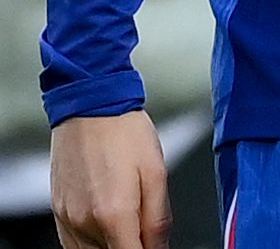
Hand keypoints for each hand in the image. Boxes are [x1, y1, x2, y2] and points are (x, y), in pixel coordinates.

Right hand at [52, 110, 169, 248]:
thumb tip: (161, 248)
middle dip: (131, 246)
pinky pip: (73, 243)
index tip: (156, 245)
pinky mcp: (57, 212)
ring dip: (112, 245)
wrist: (91, 107)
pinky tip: (108, 225)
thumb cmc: (125, 133)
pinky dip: (92, 242)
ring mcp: (66, 219)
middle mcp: (84, 221)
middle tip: (144, 230)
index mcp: (113, 214)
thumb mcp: (157, 174)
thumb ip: (158, 219)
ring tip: (129, 222)